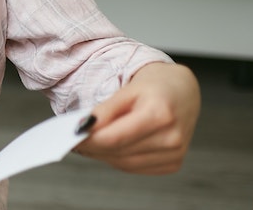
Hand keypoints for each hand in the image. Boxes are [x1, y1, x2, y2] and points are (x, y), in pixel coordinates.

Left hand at [76, 61, 200, 173]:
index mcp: (160, 114)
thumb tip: (83, 126)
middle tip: (73, 140)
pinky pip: (136, 167)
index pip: (115, 137)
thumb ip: (106, 110)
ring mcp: (175, 153)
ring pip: (125, 163)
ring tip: (87, 143)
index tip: (70, 135)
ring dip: (102, 155)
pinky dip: (118, 159)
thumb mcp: (128, 90)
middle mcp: (172, 138)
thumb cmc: (155, 86)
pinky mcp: (174, 163)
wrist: (182, 91)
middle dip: (92, 147)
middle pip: (119, 152)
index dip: (88, 139)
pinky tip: (108, 148)